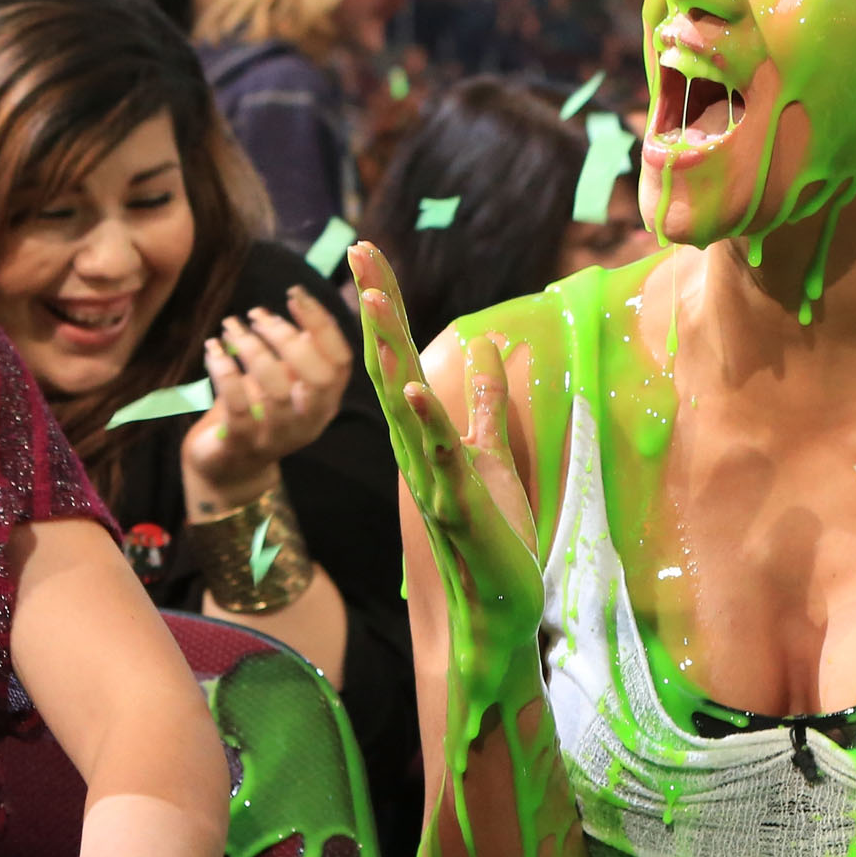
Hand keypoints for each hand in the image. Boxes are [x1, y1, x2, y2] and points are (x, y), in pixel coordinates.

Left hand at [181, 292, 354, 509]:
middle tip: (255, 315)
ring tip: (230, 327)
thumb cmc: (256, 411)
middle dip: (285, 338)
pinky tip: (213, 350)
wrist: (227, 466)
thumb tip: (301, 304)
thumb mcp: (283, 380)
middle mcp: (309, 422)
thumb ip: (297, 351)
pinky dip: (224, 373)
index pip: (340, 361)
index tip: (294, 295)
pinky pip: (237, 407)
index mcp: (325, 402)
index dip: (322, 324)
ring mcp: (277, 438)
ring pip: (275, 390)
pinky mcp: (242, 446)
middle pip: (316, 377)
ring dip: (251, 349)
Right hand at [348, 243, 542, 648]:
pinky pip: (437, 453)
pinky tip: (412, 386)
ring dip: (388, 351)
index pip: (399, 357)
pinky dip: (424, 419)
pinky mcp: (455, 502)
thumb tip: (487, 345)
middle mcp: (414, 448)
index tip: (370, 254)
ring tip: (374, 301)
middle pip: (388, 365)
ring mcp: (430, 475)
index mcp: (422, 433)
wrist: (496, 607)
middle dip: (376, 307)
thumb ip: (484, 402)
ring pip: (401, 403)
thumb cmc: (492, 533)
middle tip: (359, 250)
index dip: (387, 306)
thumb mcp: (493, 452)